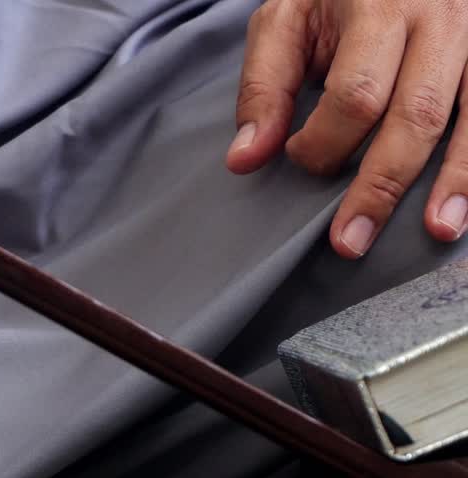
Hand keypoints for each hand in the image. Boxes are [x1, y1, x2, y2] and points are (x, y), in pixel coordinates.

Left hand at [227, 0, 467, 257]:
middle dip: (380, 184)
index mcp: (380, 5)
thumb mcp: (285, 23)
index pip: (356, 93)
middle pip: (416, 113)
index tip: (298, 157)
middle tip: (350, 240)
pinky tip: (466, 204)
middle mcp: (439, 17)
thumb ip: (264, 88)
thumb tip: (245, 159)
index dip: (324, 141)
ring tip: (436, 231)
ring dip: (456, 180)